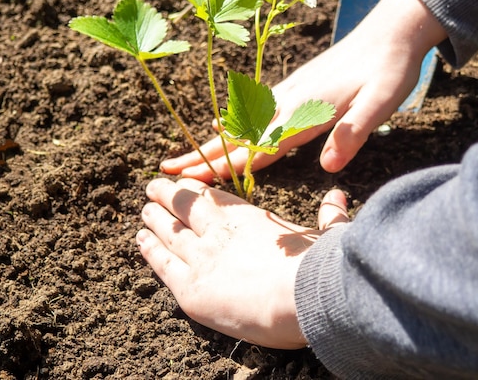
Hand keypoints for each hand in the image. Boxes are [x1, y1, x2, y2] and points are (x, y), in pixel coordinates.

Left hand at [136, 178, 349, 348]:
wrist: (304, 297)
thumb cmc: (319, 266)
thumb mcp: (327, 236)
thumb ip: (330, 215)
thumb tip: (337, 196)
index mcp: (251, 219)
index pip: (216, 197)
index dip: (197, 188)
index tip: (186, 180)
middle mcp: (221, 233)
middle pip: (185, 208)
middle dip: (168, 194)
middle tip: (153, 186)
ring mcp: (202, 259)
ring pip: (169, 232)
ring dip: (155, 218)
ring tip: (144, 210)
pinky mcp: (191, 289)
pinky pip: (162, 264)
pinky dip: (149, 249)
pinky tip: (140, 239)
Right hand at [161, 0, 446, 180]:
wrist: (391, 31)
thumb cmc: (389, 70)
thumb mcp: (380, 103)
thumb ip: (352, 134)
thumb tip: (327, 168)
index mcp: (304, 110)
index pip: (257, 146)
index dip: (224, 166)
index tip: (190, 180)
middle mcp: (289, 101)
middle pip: (238, 134)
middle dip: (202, 154)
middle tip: (167, 170)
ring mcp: (289, 92)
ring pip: (242, 123)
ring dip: (212, 141)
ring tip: (187, 156)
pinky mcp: (296, 86)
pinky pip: (255, 110)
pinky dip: (233, 123)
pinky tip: (221, 123)